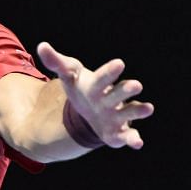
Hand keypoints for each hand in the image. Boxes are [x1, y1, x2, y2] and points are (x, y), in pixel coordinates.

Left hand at [36, 41, 152, 150]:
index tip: (119, 63)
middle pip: (119, 93)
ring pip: (129, 112)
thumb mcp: (68, 76)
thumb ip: (56, 63)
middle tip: (136, 85)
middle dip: (127, 89)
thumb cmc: (81, 89)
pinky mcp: (118, 133)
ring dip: (138, 111)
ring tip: (149, 108)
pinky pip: (127, 136)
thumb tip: (41, 46)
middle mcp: (111, 98)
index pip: (103, 77)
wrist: (90, 111)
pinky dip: (133, 139)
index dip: (110, 72)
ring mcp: (117, 115)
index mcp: (98, 84)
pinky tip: (138, 143)